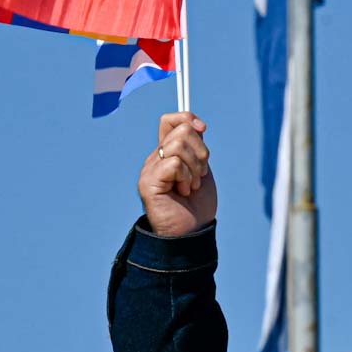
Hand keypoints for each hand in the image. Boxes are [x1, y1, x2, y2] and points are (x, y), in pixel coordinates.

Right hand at [139, 112, 216, 235]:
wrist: (192, 232)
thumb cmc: (197, 205)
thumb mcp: (201, 169)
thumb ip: (197, 148)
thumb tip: (197, 125)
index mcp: (167, 153)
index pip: (170, 121)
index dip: (187, 119)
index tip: (203, 129)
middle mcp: (156, 158)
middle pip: (182, 131)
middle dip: (201, 153)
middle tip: (199, 175)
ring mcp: (150, 169)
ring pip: (178, 146)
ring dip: (194, 169)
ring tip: (190, 186)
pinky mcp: (149, 182)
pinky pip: (174, 163)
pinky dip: (186, 177)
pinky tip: (183, 191)